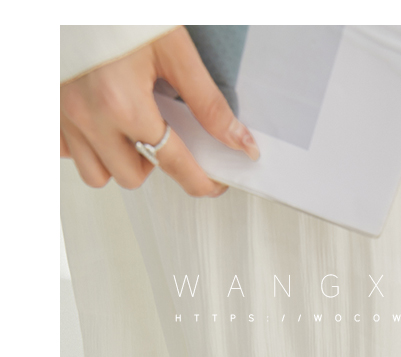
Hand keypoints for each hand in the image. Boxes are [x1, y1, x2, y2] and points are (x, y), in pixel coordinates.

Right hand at [60, 25, 259, 197]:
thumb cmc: (120, 10)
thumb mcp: (173, 49)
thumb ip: (208, 103)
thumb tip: (240, 142)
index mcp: (122, 102)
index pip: (172, 163)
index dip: (200, 180)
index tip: (213, 183)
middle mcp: (88, 116)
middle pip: (131, 177)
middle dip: (155, 164)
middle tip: (164, 133)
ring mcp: (63, 116)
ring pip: (97, 173)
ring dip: (120, 161)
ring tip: (131, 128)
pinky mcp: (49, 109)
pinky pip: (68, 153)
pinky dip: (88, 148)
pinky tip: (103, 123)